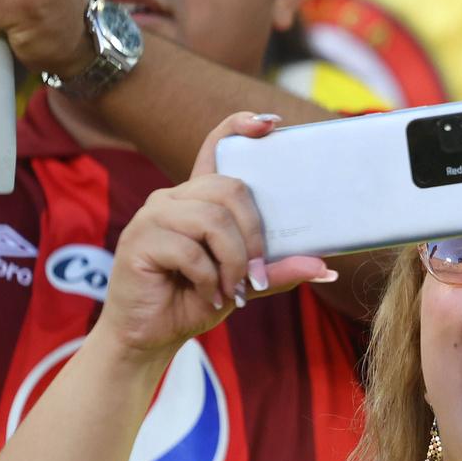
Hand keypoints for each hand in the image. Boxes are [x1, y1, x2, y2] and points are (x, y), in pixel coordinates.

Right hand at [94, 113, 334, 359]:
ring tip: (231, 290)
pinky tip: (207, 295)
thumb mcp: (245, 285)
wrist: (150, 336)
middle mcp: (173, 198)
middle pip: (229, 188)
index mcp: (198, 200)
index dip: (238, 127)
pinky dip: (208, 278)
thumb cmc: (194, 301)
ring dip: (232, 261)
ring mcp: (152, 216)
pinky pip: (188, 250)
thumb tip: (324, 268)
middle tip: (255, 275)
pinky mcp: (137, 240)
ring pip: (212, 219)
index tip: (270, 124)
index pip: (215, 147)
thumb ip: (277, 271)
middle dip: (253, 235)